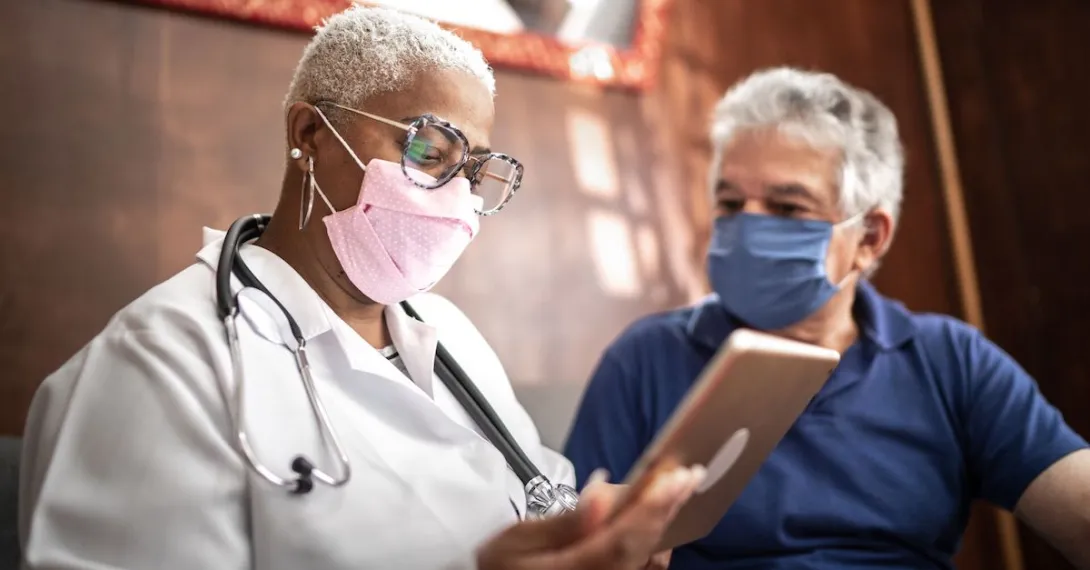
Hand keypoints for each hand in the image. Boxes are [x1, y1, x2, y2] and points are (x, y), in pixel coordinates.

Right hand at [476, 466, 703, 569]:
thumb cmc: (500, 564)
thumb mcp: (515, 539)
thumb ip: (562, 523)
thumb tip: (601, 496)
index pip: (618, 543)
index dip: (648, 511)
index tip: (671, 479)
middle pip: (640, 550)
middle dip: (666, 509)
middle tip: (687, 474)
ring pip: (647, 560)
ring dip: (666, 523)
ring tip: (678, 488)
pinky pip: (642, 565)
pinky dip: (656, 538)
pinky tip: (661, 514)